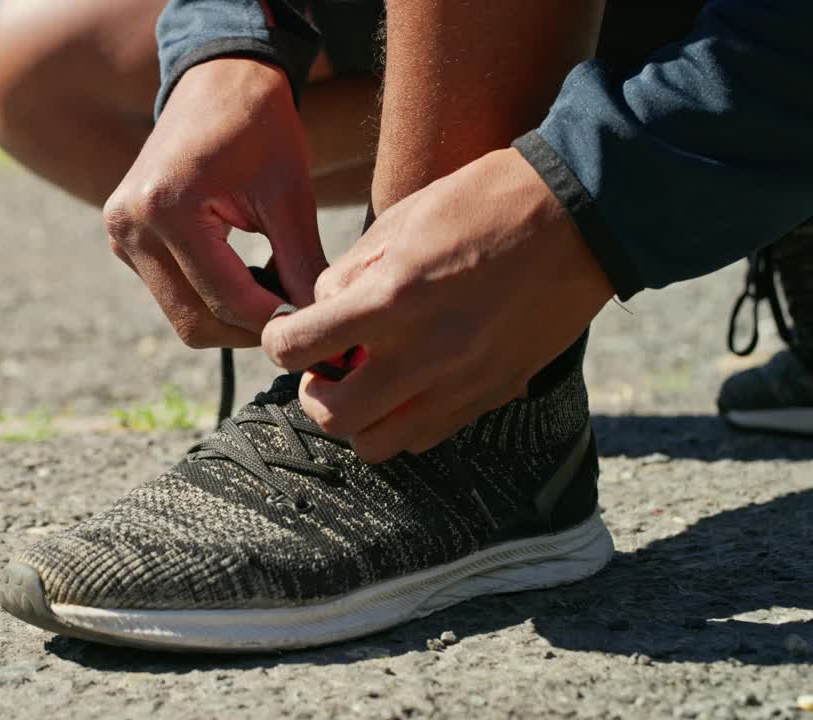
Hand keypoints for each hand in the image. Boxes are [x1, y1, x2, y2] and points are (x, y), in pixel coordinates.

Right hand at [104, 59, 326, 347]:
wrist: (217, 81)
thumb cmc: (261, 128)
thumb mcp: (290, 196)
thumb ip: (303, 266)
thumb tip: (318, 327)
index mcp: (167, 208)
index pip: (227, 299)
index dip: (276, 322)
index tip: (316, 326)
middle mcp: (131, 226)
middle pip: (196, 322)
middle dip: (250, 330)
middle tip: (297, 320)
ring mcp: (120, 236)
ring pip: (182, 316)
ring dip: (231, 319)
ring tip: (275, 295)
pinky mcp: (122, 241)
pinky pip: (170, 295)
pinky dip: (210, 300)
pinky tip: (245, 278)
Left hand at [261, 148, 613, 460]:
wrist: (581, 216)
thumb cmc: (485, 204)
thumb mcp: (402, 219)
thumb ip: (350, 271)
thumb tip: (321, 308)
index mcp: (392, 298)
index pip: (297, 348)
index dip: (279, 341)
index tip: (287, 333)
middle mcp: (422, 352)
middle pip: (331, 415)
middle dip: (315, 392)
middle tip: (327, 366)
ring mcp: (459, 382)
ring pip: (375, 444)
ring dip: (357, 419)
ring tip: (367, 383)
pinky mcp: (490, 395)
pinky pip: (424, 438)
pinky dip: (401, 423)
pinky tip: (408, 387)